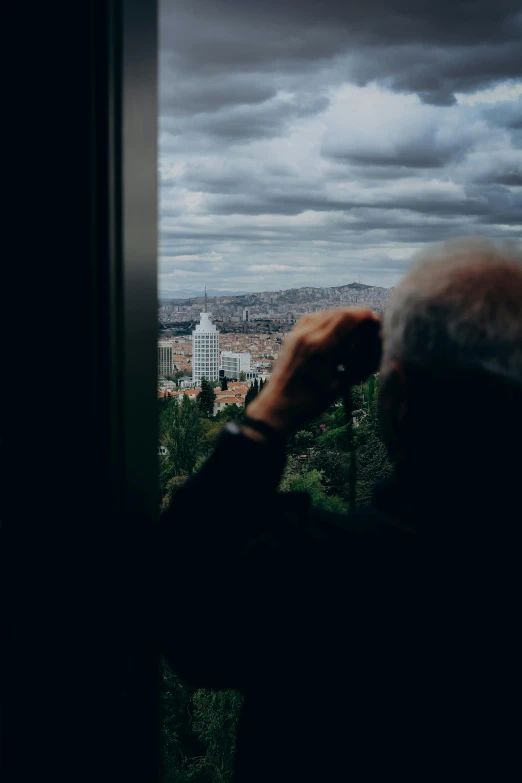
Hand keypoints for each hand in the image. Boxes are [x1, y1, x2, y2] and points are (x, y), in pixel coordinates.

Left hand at [246, 308, 380, 435]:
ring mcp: (296, 335)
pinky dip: (325, 320)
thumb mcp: (338, 387)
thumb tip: (375, 354)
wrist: (276, 407)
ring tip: (353, 326)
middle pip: (336, 313)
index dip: (363, 316)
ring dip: (340, 316)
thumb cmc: (308, 402)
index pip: (346, 318)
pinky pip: (311, 320)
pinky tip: (332, 329)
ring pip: (323, 314)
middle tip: (368, 322)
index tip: (375, 319)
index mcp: (320, 347)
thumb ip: (358, 368)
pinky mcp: (290, 338)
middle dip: (355, 315)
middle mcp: (307, 335)